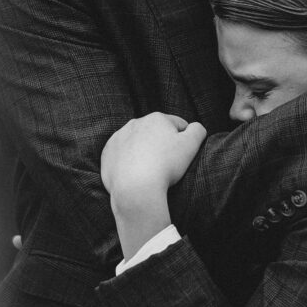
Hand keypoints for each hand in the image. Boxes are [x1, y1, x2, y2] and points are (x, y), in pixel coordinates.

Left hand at [101, 114, 205, 261]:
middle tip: (167, 165)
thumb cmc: (166, 166)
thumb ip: (198, 130)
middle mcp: (135, 123)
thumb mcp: (192, 145)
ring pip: (137, 144)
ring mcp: (119, 138)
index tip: (182, 156)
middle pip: (156, 133)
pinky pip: (122, 156)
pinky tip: (136, 174)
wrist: (135, 188)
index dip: (184, 141)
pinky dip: (128, 162)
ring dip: (144, 152)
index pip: (177, 125)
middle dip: (162, 144)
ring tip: (150, 170)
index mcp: (157, 118)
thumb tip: (195, 127)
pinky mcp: (107, 154)